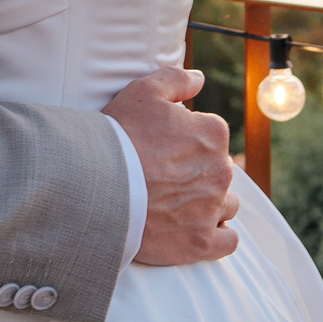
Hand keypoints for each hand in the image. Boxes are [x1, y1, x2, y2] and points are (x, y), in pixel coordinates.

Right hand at [103, 67, 238, 264]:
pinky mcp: (201, 242)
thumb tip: (200, 79)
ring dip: (208, 203)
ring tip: (175, 203)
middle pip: (218, 170)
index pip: (211, 135)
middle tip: (163, 175)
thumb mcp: (143, 92)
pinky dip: (216, 236)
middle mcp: (220, 170)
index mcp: (212, 134)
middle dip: (197, 171)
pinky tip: (195, 229)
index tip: (164, 148)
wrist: (96, 187)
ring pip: (225, 204)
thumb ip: (177, 79)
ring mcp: (212, 209)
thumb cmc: (119, 137)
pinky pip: (227, 240)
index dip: (186, 140)